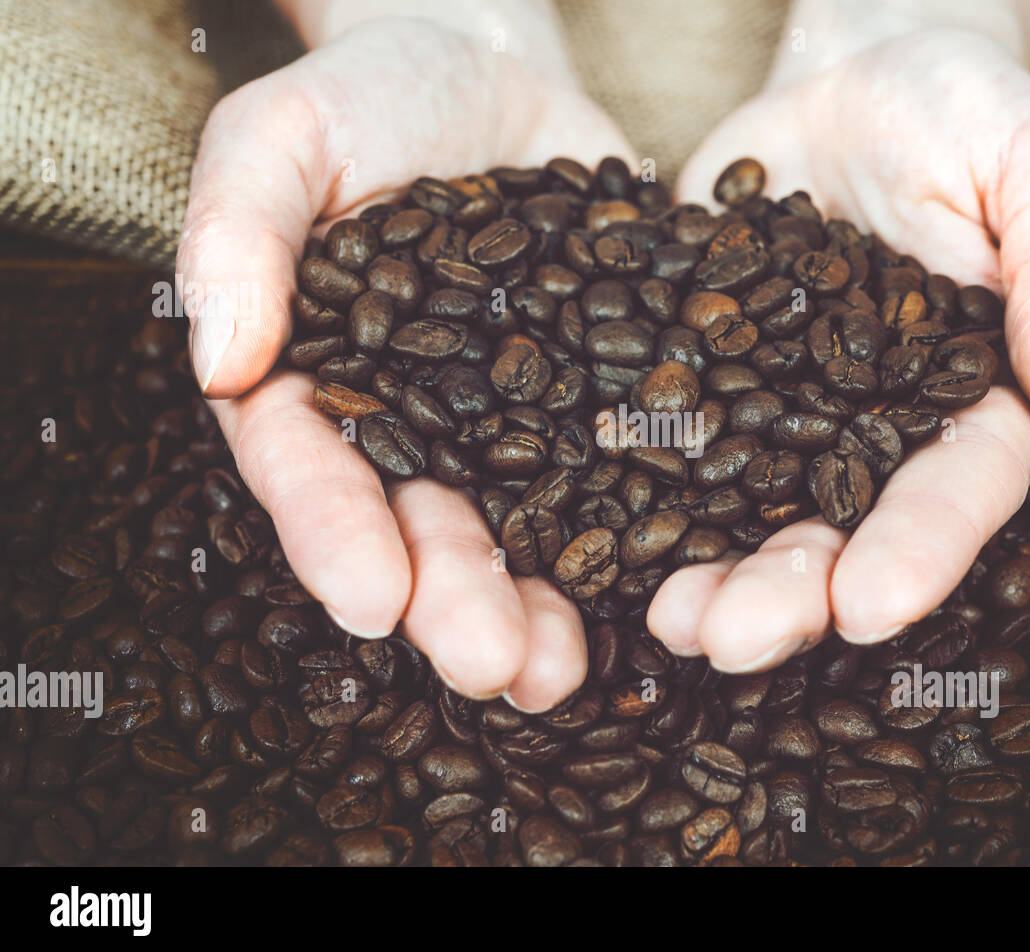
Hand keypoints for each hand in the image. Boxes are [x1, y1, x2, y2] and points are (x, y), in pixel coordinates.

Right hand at [177, 11, 634, 709]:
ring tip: (570, 669)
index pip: (314, 473)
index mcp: (323, 387)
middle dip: (457, 604)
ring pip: (529, 531)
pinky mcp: (603, 401)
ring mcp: (518, 423)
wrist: (493, 71)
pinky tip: (673, 584)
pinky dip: (647, 532)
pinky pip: (629, 470)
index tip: (370, 598)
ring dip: (548, 606)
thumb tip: (222, 365)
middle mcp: (421, 429)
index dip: (336, 538)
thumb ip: (239, 234)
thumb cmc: (371, 96)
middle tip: (496, 667)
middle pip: (429, 530)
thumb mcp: (283, 135)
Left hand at [649, 12, 1029, 670]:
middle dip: (791, 593)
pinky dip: (641, 499)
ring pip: (751, 515)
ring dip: (710, 575)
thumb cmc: (960, 109)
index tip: (872, 606)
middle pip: (842, 530)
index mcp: (975, 402)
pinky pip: (675, 449)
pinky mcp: (711, 385)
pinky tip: (597, 538)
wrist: (849, 83)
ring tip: (664, 619)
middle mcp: (879, 433)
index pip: (960, 488)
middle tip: (730, 637)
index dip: (920, 551)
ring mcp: (787, 417)